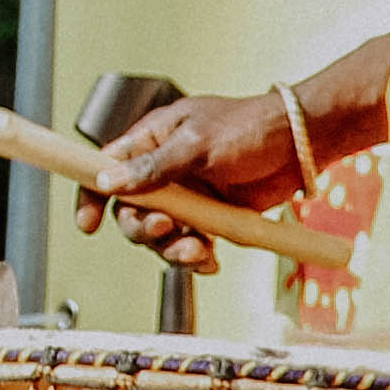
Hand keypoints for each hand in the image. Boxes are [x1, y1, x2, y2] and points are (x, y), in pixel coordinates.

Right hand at [76, 90, 306, 276]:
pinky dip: (196, 257)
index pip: (107, 169)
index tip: (88, 224)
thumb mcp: (197, 144)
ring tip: (195, 251)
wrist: (300, 144)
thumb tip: (109, 182)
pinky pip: (191, 244)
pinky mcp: (211, 217)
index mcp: (153, 141)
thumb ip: (153, 167)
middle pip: (132, 212)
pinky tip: (209, 261)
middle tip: (167, 229)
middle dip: (143, 229)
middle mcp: (165, 171)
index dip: (92, 197)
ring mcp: (189, 196)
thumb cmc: (251, 127)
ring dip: (171, 249)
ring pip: (161, 235)